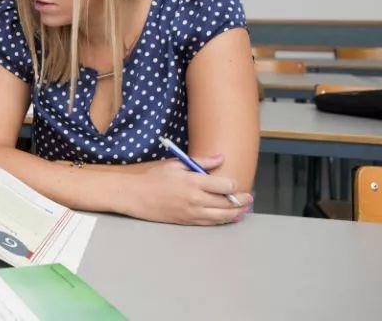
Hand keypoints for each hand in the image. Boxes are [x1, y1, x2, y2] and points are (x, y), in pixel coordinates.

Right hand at [122, 154, 252, 225]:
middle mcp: (194, 199)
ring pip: (221, 216)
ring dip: (235, 213)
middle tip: (249, 198)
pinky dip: (222, 220)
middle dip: (241, 201)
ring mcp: (190, 212)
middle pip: (226, 203)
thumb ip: (200, 162)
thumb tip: (220, 158)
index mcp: (192, 181)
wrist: (132, 194)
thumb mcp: (175, 163)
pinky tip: (229, 218)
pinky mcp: (185, 221)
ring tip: (244, 210)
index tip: (236, 183)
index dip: (233, 185)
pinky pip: (209, 223)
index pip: (224, 186)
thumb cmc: (151, 176)